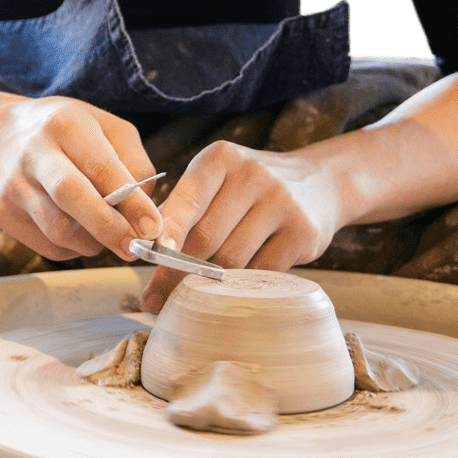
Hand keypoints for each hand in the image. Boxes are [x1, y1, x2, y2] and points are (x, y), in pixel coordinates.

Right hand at [0, 96, 162, 260]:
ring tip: (107, 232)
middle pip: (70, 196)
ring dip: (92, 241)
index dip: (130, 201)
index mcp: (65, 124)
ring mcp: (14, 184)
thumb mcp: (109, 129)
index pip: (100, 166)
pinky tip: (80, 229)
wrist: (5, 134)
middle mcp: (34, 152)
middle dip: (108, 228)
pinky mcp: (3, 212)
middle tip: (135, 248)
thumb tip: (145, 213)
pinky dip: (73, 247)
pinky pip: (48, 245)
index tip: (153, 227)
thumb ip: (135, 164)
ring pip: (57, 229)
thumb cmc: (71, 133)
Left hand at [142, 142, 342, 312]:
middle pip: (205, 236)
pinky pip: (262, 270)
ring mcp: (281, 201)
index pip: (185, 201)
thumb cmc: (249, 190)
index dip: (163, 234)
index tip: (142, 257)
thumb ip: (182, 209)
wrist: (318, 184)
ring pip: (231, 258)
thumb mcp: (216, 182)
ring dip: (208, 283)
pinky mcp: (303, 231)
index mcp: (220, 159)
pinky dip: (242, 284)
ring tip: (190, 298)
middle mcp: (252, 174)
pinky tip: (232, 291)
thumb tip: (139, 251)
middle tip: (156, 296)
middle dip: (176, 270)